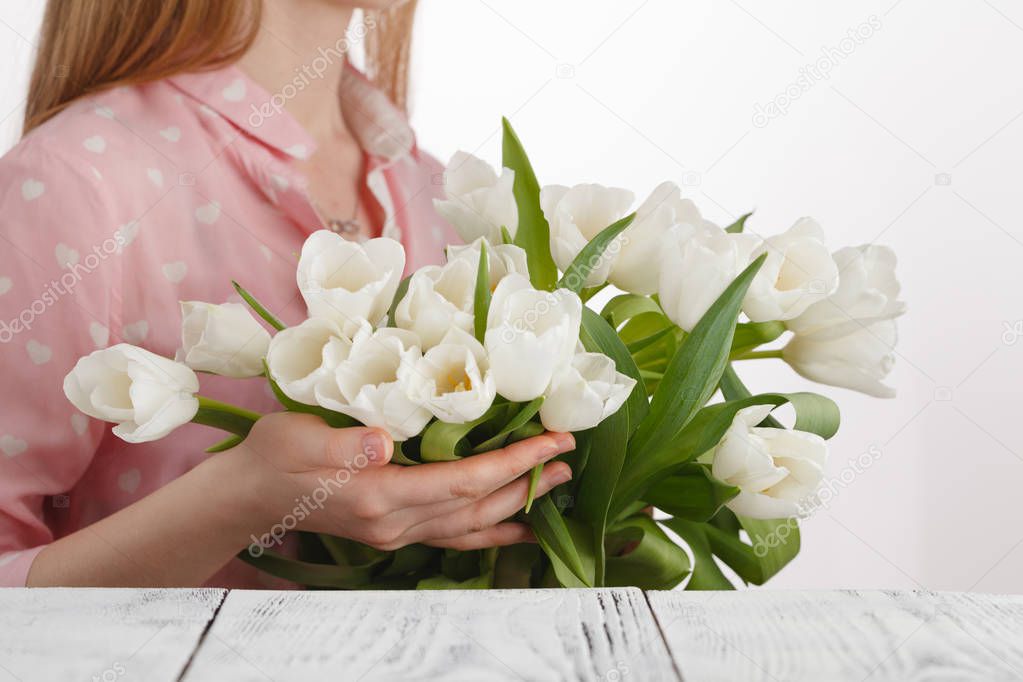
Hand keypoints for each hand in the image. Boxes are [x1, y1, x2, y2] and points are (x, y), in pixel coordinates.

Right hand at [227, 412, 574, 551]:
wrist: (248, 494)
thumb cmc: (271, 457)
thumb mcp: (296, 437)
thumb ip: (341, 440)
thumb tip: (383, 439)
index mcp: (378, 495)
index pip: (462, 481)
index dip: (512, 462)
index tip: (552, 441)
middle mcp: (395, 521)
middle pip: (476, 505)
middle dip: (527, 481)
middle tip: (568, 458)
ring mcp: (395, 531)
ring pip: (470, 524)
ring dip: (516, 504)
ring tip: (555, 485)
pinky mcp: (393, 529)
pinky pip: (452, 535)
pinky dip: (489, 529)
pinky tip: (513, 524)